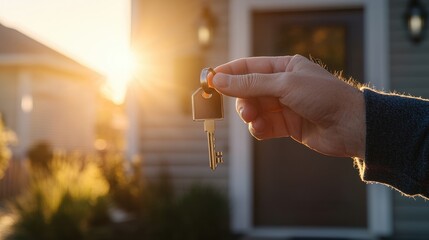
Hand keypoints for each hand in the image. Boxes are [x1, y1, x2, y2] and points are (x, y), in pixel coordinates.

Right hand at [212, 55, 364, 158]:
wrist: (350, 126)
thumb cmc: (324, 97)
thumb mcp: (284, 84)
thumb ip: (250, 83)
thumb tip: (220, 80)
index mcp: (284, 67)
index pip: (248, 67)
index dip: (228, 73)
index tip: (209, 80)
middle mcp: (282, 85)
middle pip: (248, 91)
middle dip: (242, 100)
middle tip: (243, 110)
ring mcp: (284, 106)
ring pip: (254, 110)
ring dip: (251, 116)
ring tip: (255, 121)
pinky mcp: (287, 125)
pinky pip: (264, 126)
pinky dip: (259, 129)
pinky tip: (263, 130)